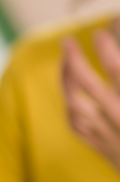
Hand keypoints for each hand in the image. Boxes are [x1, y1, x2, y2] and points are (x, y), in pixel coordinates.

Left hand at [62, 31, 119, 168]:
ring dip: (66, 83)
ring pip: (76, 106)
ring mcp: (110, 137)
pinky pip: (78, 127)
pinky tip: (69, 94)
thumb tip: (118, 68)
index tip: (101, 30)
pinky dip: (70, 108)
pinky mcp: (105, 150)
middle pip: (87, 85)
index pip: (118, 70)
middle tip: (67, 41)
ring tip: (66, 63)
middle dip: (73, 60)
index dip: (107, 48)